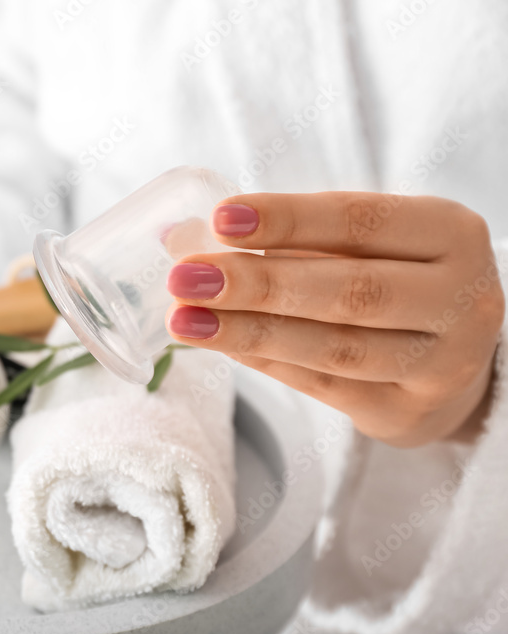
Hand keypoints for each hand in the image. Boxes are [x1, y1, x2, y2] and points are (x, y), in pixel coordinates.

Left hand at [166, 193, 504, 447]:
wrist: (450, 358)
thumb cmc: (390, 279)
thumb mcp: (361, 245)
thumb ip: (283, 239)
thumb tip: (177, 235)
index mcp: (451, 233)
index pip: (362, 221)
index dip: (289, 220)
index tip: (221, 218)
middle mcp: (460, 299)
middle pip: (350, 292)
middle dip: (259, 283)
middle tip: (186, 277)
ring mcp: (441, 363)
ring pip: (334, 347)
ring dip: (249, 332)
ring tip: (185, 319)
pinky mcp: (407, 411)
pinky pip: (322, 385)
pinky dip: (263, 361)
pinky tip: (217, 342)